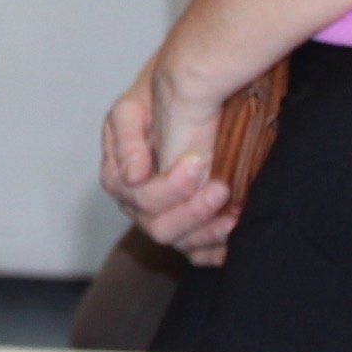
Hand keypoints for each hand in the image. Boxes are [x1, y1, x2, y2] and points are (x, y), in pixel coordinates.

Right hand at [100, 64, 236, 262]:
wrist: (183, 98)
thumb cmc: (155, 100)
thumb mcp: (133, 108)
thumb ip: (127, 138)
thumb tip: (132, 176)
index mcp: (117, 173)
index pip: (136, 196)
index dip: (167, 188)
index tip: (197, 163)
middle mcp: (135, 202)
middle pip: (157, 226)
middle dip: (192, 211)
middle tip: (222, 187)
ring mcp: (161, 217)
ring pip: (180, 243)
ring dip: (208, 232)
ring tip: (234, 212)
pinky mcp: (187, 228)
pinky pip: (197, 253)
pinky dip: (215, 249)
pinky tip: (233, 232)